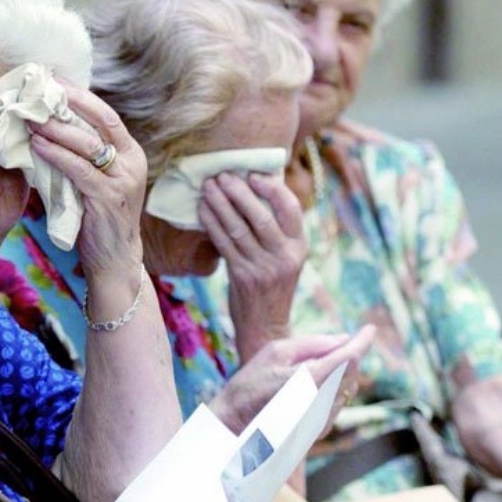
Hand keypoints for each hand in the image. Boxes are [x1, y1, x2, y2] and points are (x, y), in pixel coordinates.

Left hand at [29, 86, 145, 277]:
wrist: (115, 260)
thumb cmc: (97, 219)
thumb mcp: (94, 181)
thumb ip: (81, 156)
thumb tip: (46, 126)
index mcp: (130, 154)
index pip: (106, 115)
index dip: (80, 96)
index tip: (53, 81)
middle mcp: (132, 162)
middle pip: (101, 120)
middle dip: (69, 103)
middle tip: (38, 92)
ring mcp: (123, 180)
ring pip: (88, 144)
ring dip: (56, 128)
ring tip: (30, 117)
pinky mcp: (109, 198)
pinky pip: (80, 170)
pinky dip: (57, 155)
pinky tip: (38, 146)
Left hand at [198, 173, 306, 360]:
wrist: (265, 327)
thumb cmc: (271, 286)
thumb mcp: (284, 259)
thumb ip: (276, 232)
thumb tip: (254, 191)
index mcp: (299, 247)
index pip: (291, 209)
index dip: (272, 189)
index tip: (254, 174)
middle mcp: (285, 256)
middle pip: (261, 216)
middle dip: (239, 192)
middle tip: (222, 176)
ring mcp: (264, 267)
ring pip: (238, 228)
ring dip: (220, 204)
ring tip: (208, 187)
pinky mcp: (243, 276)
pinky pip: (224, 243)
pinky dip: (212, 223)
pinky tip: (202, 210)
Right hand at [209, 325, 374, 434]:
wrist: (234, 426)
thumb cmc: (250, 384)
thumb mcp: (275, 352)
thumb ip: (312, 344)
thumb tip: (343, 340)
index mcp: (312, 380)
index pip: (349, 356)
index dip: (362, 341)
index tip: (369, 329)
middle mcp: (323, 402)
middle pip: (351, 371)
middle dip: (347, 355)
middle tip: (331, 345)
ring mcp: (323, 419)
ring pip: (346, 387)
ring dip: (339, 372)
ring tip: (312, 367)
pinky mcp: (321, 429)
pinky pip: (337, 401)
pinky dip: (332, 388)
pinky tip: (309, 386)